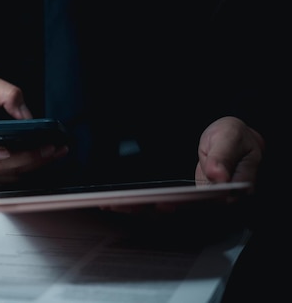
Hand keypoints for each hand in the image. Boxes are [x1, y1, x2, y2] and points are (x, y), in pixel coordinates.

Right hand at [0, 74, 68, 183]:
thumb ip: (6, 94)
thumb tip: (26, 117)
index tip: (17, 150)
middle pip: (0, 166)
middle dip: (30, 159)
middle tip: (53, 148)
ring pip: (9, 174)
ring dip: (35, 165)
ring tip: (56, 152)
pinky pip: (12, 175)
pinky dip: (30, 167)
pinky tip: (46, 157)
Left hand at [102, 116, 263, 214]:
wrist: (231, 138)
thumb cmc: (235, 137)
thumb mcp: (232, 137)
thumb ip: (224, 156)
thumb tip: (219, 176)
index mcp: (233, 191)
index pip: (208, 204)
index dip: (184, 206)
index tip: (163, 204)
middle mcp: (215, 203)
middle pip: (182, 212)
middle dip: (152, 209)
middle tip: (128, 205)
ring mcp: (197, 202)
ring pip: (167, 211)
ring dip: (140, 209)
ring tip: (114, 204)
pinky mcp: (183, 199)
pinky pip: (161, 203)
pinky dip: (141, 202)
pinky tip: (119, 202)